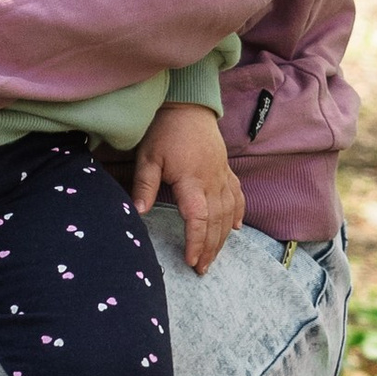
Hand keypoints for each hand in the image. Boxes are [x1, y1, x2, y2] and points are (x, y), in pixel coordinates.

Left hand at [131, 101, 244, 275]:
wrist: (188, 106)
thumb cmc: (165, 131)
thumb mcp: (149, 156)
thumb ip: (145, 185)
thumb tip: (138, 212)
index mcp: (192, 180)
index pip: (198, 217)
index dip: (196, 241)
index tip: (192, 261)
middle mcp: (212, 181)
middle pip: (216, 221)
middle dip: (210, 248)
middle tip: (202, 269)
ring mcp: (222, 175)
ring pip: (229, 212)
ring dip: (223, 237)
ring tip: (215, 257)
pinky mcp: (225, 170)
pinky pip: (237, 195)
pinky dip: (238, 213)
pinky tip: (236, 228)